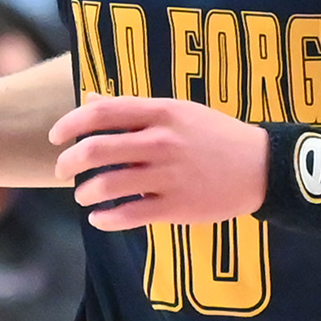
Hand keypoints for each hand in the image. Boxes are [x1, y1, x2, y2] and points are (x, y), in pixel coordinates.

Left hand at [50, 96, 267, 231]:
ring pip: (107, 186)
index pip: (101, 113)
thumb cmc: (216, 136)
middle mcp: (162, 142)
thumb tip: (90, 101)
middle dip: (69, 163)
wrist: (263, 166)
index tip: (56, 137)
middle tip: (64, 170)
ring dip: (85, 193)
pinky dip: (105, 219)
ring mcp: (170, 176)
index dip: (69, 124)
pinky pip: (128, 215)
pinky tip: (99, 218)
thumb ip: (134, 108)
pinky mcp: (178, 206)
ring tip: (84, 196)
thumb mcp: (179, 111)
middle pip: (96, 150)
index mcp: (162, 112)